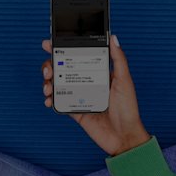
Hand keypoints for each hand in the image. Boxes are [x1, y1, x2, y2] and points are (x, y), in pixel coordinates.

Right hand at [42, 35, 150, 155]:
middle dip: (50, 67)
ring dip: (48, 83)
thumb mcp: (125, 81)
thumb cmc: (128, 109)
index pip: (77, 57)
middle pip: (62, 69)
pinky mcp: (74, 110)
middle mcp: (86, 83)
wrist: (123, 136)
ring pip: (57, 85)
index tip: (50, 44)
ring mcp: (78, 96)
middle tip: (49, 71)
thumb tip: (114, 39)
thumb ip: (118, 59)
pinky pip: (58, 102)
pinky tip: (49, 100)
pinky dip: (50, 100)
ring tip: (48, 87)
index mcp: (97, 73)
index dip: (62, 49)